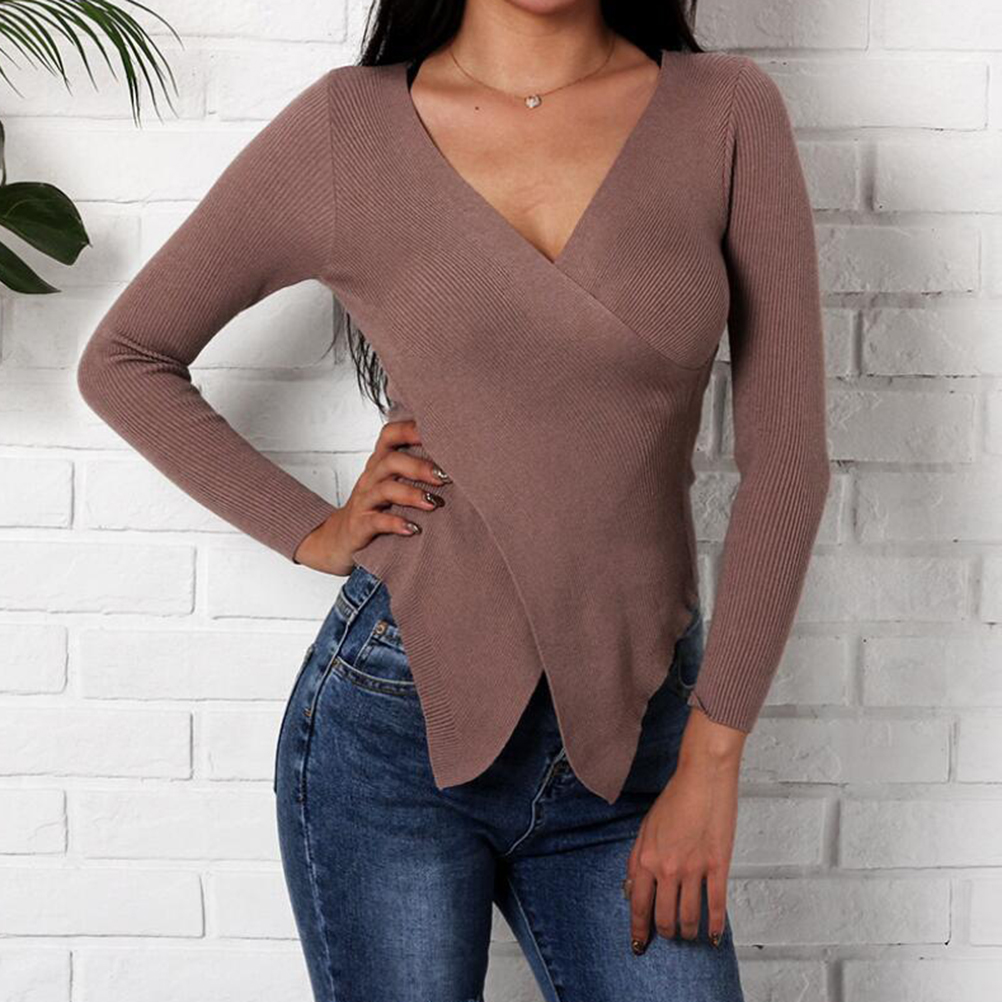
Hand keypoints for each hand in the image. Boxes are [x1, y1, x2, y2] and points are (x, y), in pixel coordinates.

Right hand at [294, 419, 449, 574]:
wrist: (340, 538)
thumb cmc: (377, 508)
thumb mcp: (393, 484)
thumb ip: (416, 470)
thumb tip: (459, 461)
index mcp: (380, 463)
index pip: (390, 435)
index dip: (411, 430)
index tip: (439, 432)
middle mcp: (371, 477)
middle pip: (391, 461)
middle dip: (419, 467)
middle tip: (445, 477)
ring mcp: (364, 501)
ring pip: (385, 489)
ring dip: (411, 495)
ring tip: (433, 504)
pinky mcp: (360, 525)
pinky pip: (376, 521)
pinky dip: (395, 523)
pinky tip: (413, 528)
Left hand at [625, 710, 744, 953]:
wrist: (702, 778)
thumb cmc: (674, 798)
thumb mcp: (646, 828)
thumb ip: (639, 859)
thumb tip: (635, 886)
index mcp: (646, 858)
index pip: (638, 904)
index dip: (638, 929)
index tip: (638, 943)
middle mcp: (667, 868)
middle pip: (663, 916)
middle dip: (663, 933)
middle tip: (666, 938)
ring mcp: (693, 869)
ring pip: (688, 916)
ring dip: (686, 932)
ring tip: (687, 935)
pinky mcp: (717, 866)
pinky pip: (716, 906)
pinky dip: (714, 925)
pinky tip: (713, 936)